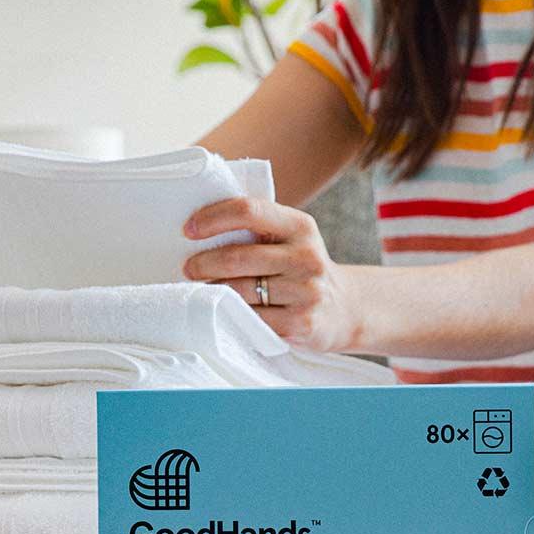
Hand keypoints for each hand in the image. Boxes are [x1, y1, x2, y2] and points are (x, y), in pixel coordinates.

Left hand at [182, 197, 362, 351]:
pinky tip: (222, 312)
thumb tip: (199, 229)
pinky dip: (229, 315)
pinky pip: (251, 319)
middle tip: (188, 269)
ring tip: (201, 290)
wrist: (345, 309)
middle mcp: (306, 257)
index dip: (212, 218)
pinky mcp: (299, 324)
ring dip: (212, 292)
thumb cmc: (302, 270)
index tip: (189, 230)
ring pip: (240, 291)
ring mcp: (305, 293)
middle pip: (238, 257)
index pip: (249, 210)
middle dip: (203, 263)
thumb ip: (258, 230)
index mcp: (300, 226)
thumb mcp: (292, 240)